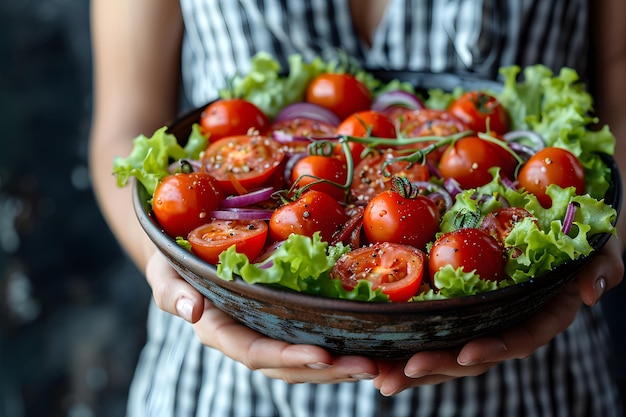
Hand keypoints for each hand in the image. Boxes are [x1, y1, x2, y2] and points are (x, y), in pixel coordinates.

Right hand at [145, 250, 379, 383]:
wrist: (185, 248)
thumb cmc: (171, 257)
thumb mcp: (164, 270)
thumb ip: (172, 292)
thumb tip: (192, 311)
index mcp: (220, 331)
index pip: (254, 352)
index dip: (287, 357)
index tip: (322, 355)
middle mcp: (246, 337)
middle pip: (288, 366)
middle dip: (328, 370)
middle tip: (369, 366)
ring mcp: (266, 331)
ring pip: (304, 361)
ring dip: (340, 365)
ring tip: (378, 363)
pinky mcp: (281, 319)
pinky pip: (310, 337)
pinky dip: (338, 345)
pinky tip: (368, 342)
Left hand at [373, 235, 623, 395]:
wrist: (558, 217)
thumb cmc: (580, 231)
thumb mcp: (599, 244)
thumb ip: (603, 265)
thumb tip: (592, 291)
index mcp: (541, 313)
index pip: (520, 338)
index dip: (495, 348)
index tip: (467, 353)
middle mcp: (507, 321)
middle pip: (473, 353)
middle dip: (437, 366)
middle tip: (397, 376)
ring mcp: (481, 317)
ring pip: (447, 348)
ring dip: (412, 365)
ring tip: (377, 377)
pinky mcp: (458, 306)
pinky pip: (434, 326)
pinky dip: (407, 338)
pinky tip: (375, 351)